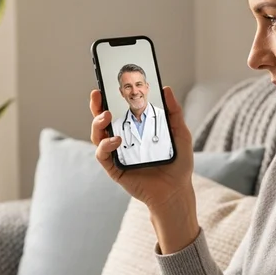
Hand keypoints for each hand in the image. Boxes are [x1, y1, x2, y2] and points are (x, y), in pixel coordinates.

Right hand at [89, 86, 194, 214]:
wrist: (177, 190)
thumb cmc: (178, 163)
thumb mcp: (179, 133)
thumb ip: (173, 111)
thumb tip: (166, 89)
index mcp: (134, 130)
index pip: (118, 110)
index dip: (109, 97)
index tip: (106, 84)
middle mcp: (121, 141)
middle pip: (102, 121)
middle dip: (96, 106)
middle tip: (98, 94)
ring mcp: (116, 154)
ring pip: (97, 136)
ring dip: (98, 123)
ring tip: (107, 115)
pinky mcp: (114, 169)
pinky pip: (103, 155)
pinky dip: (105, 145)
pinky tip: (116, 139)